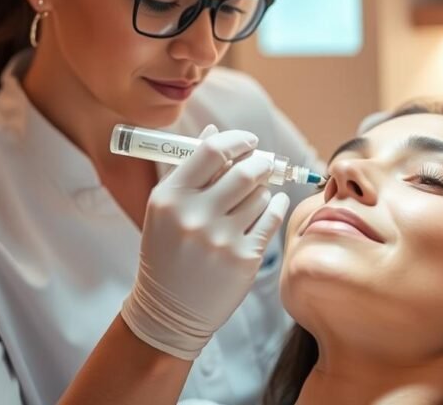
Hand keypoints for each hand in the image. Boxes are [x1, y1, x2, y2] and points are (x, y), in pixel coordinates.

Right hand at [120, 125, 290, 359]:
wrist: (169, 309)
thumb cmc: (168, 250)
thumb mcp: (166, 209)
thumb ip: (191, 170)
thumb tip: (214, 132)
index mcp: (169, 198)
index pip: (212, 151)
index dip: (237, 140)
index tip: (249, 141)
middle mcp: (193, 217)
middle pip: (245, 171)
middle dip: (260, 163)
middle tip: (262, 164)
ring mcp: (220, 240)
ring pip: (261, 195)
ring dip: (263, 190)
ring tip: (253, 197)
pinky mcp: (243, 259)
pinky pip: (271, 218)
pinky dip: (276, 206)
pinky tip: (272, 204)